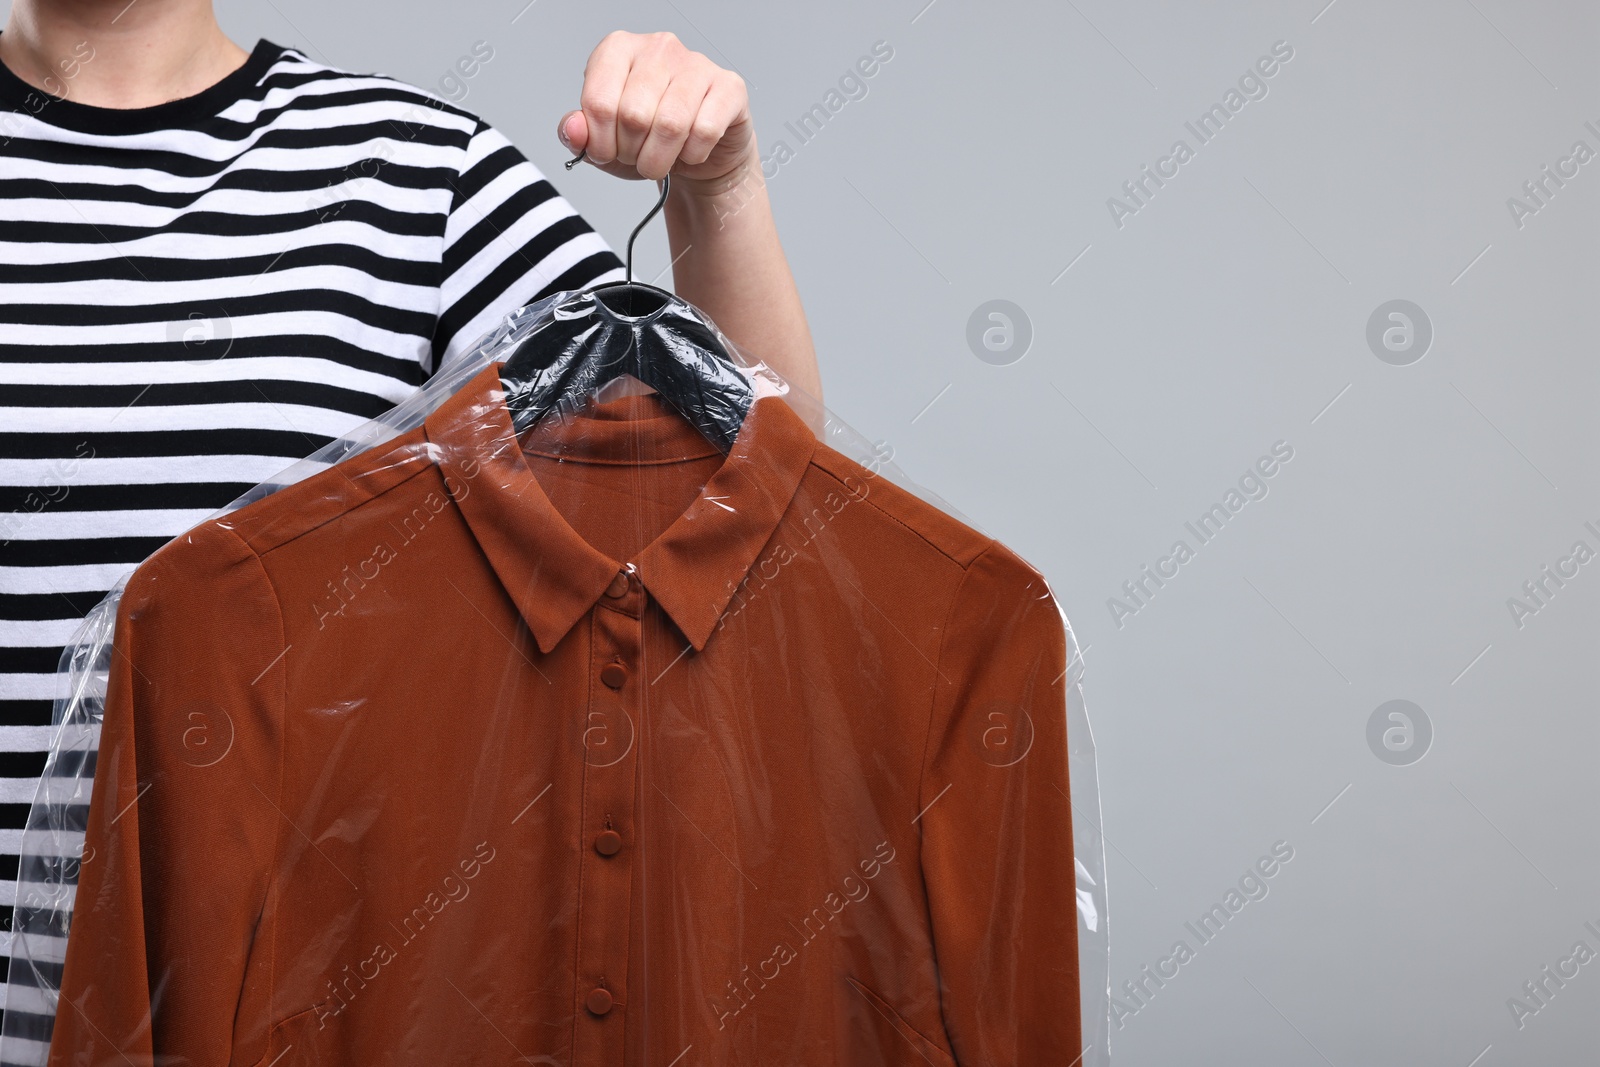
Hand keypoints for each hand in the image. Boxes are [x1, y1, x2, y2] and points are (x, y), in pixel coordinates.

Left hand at [557, 31, 755, 195]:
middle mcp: (657, 48)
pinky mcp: (728, 87)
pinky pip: (705, 131)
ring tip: (661, 160)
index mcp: (619, 50)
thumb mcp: (605, 141)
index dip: (600, 142)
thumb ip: (579, 134)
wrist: (699, 154)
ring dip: (661, 159)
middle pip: (633, 115)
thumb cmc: (649, 140)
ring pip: (670, 124)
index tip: (608, 153)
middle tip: (638, 157)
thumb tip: (573, 129)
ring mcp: (696, 63)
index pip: (598, 102)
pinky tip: (690, 150)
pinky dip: (693, 154)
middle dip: (632, 153)